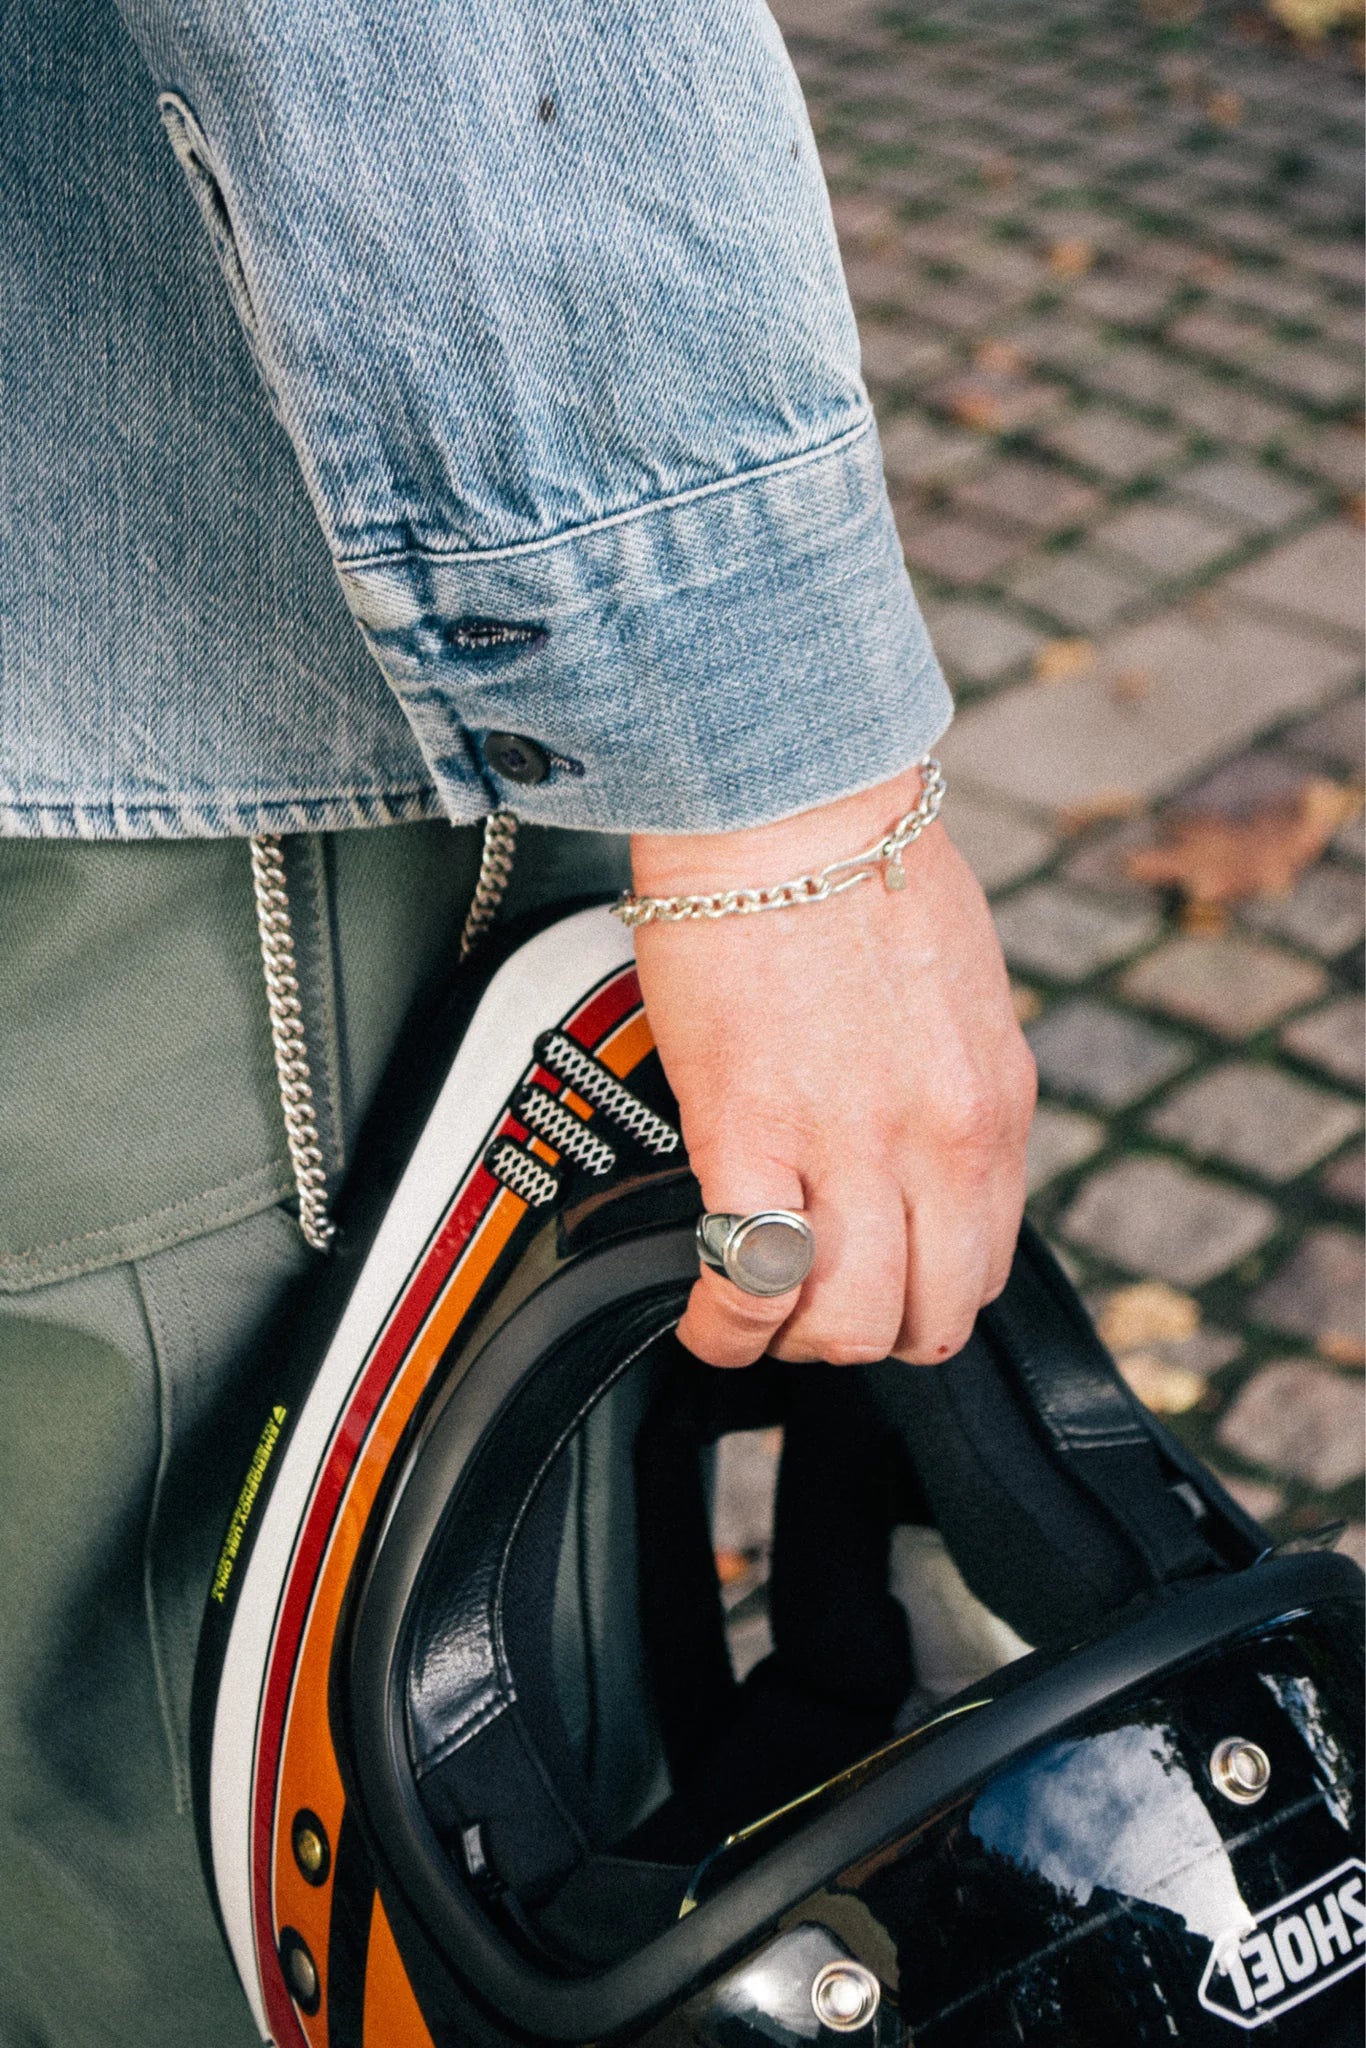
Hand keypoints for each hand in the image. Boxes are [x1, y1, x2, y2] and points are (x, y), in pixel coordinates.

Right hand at [630, 761, 1036, 1367]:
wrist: (785, 799)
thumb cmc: (859, 862)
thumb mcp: (960, 989)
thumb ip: (954, 1082)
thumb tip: (920, 1136)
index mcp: (996, 1104)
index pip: (987, 1262)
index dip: (926, 1291)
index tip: (882, 1279)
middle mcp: (942, 1141)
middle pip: (929, 1318)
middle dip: (870, 1333)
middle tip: (816, 1308)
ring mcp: (854, 1146)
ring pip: (849, 1324)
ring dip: (799, 1337)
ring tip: (757, 1311)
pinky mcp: (753, 1134)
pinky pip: (751, 1284)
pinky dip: (727, 1325)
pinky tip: (707, 1317)